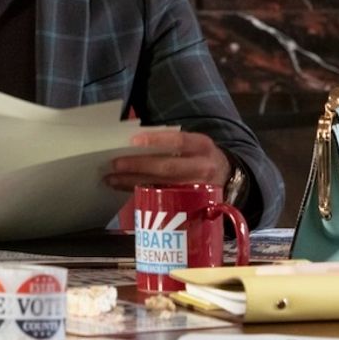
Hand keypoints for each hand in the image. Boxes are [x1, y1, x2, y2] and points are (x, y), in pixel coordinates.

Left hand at [104, 130, 230, 190]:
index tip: (133, 140)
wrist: (227, 176)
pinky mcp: (189, 203)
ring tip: (111, 178)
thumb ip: (171, 141)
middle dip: (138, 166)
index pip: (179, 141)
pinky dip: (139, 191)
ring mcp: (197, 188)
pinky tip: (122, 187)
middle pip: (167, 168)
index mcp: (202, 145)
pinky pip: (161, 197)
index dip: (156, 140)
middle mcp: (202, 167)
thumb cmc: (200, 154)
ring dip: (132, 182)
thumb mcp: (194, 143)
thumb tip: (133, 136)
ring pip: (161, 185)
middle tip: (115, 164)